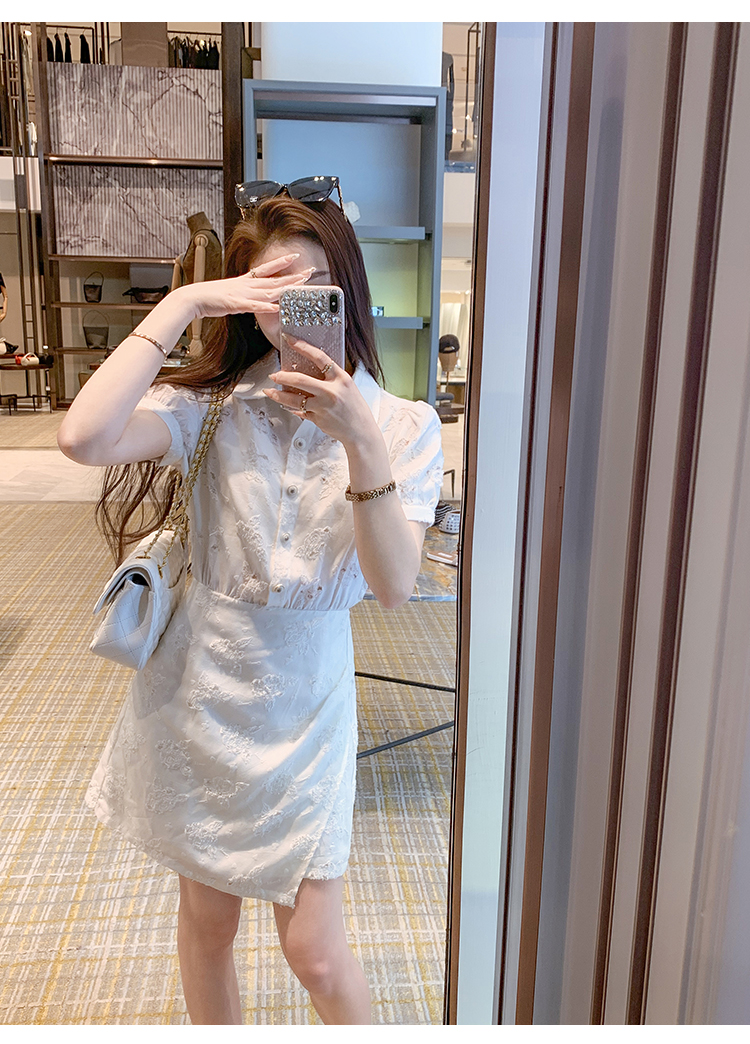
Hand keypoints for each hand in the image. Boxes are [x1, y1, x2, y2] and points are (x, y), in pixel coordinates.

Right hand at [181, 253, 314, 320]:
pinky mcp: (236, 304)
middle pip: (274, 280)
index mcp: (245, 281)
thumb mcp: (231, 295)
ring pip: (268, 291)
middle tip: (309, 272)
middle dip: (293, 276)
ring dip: (285, 288)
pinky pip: (254, 306)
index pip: (267, 269)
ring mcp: (243, 294)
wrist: (193, 298)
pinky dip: (266, 307)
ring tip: (300, 285)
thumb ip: (244, 297)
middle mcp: (247, 285)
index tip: (294, 256)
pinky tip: (277, 307)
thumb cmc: (210, 298)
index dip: (281, 263)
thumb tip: (253, 301)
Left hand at [263, 337, 379, 449]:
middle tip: (274, 375)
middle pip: (300, 380)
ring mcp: (323, 407)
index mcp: (341, 379)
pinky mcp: (318, 419)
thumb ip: (331, 377)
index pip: (320, 358)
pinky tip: (286, 405)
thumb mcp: (348, 386)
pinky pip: (300, 411)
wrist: (361, 431)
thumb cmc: (355, 408)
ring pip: (294, 399)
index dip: (303, 347)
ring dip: (278, 395)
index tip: (290, 340)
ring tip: (270, 391)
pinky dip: (292, 408)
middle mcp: (331, 392)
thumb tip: (310, 368)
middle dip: (283, 376)